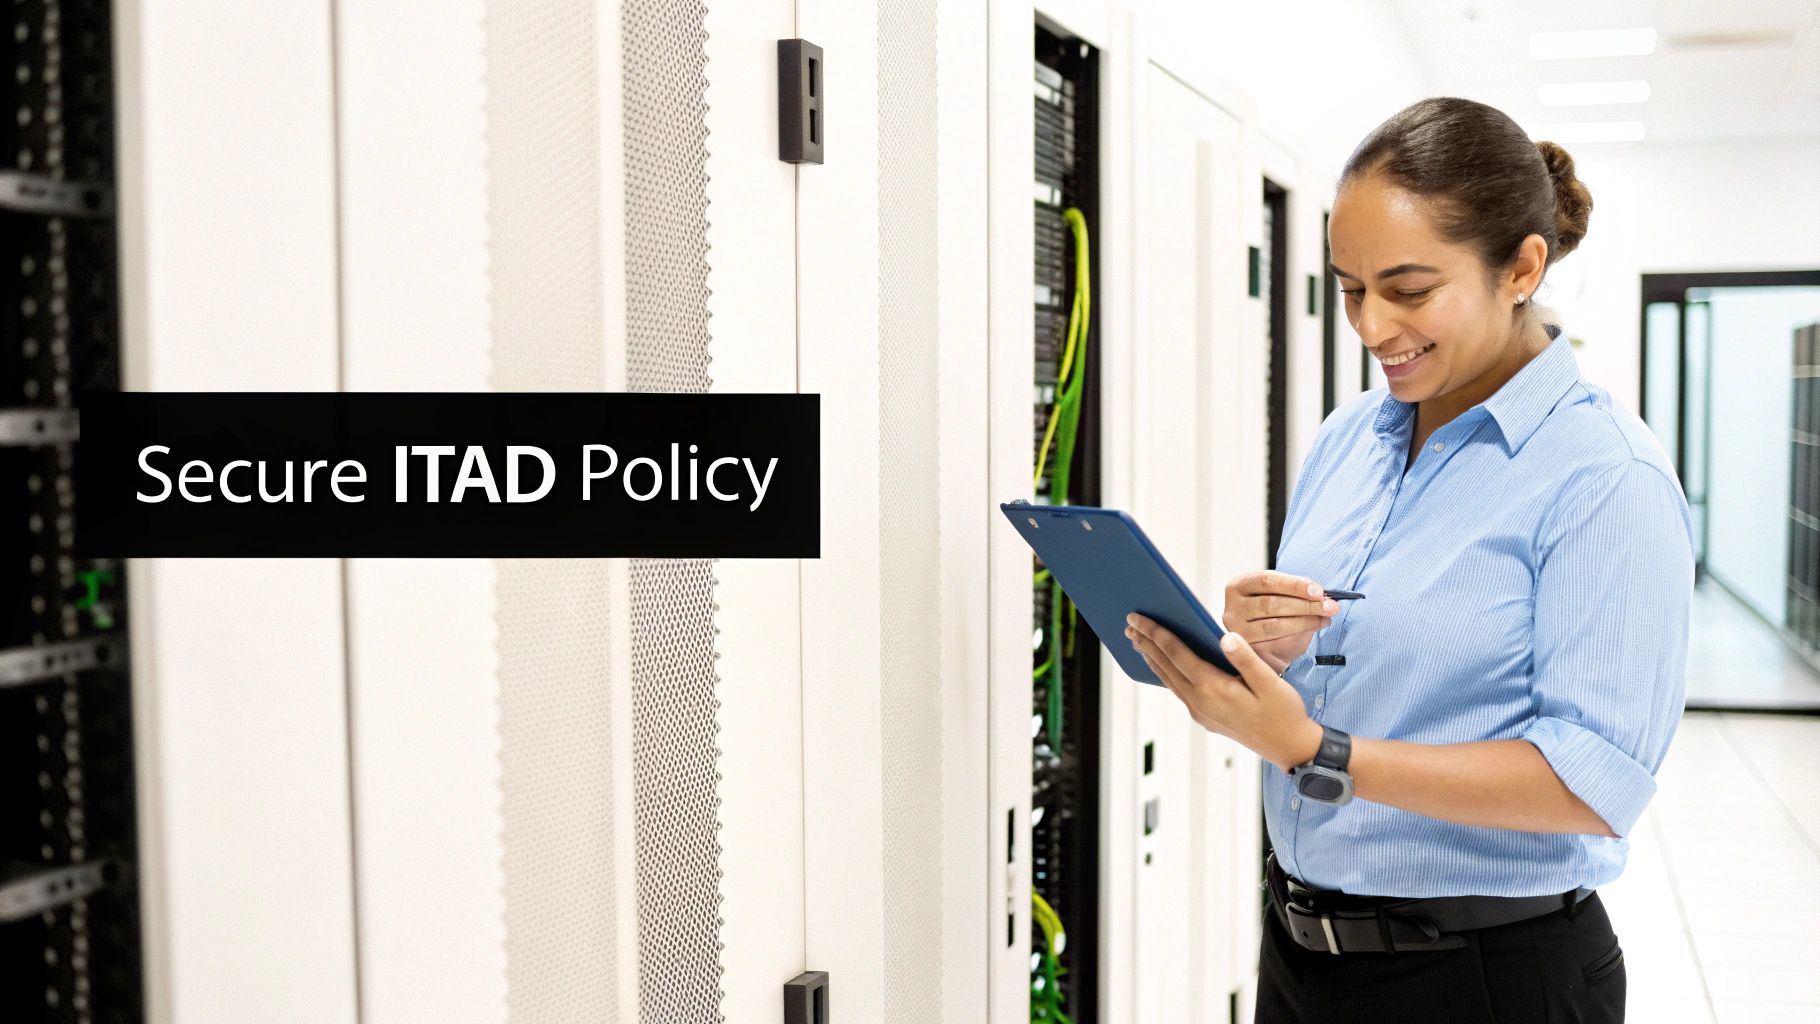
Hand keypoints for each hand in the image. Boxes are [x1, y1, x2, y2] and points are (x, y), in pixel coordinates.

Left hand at [1125, 611, 1322, 772]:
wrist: (1290, 748)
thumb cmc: (1284, 713)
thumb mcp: (1271, 682)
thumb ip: (1247, 659)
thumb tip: (1225, 637)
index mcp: (1213, 688)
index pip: (1176, 653)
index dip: (1156, 632)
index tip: (1138, 618)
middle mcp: (1200, 702)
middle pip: (1165, 665)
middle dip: (1145, 642)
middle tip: (1129, 623)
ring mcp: (1200, 712)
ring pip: (1168, 679)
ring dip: (1152, 658)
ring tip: (1138, 641)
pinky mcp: (1205, 717)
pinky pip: (1177, 689)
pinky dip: (1165, 673)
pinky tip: (1163, 665)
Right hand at [1221, 571, 1340, 673]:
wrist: (1266, 645)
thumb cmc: (1274, 614)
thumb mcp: (1281, 595)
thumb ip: (1296, 592)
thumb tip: (1323, 595)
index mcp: (1239, 585)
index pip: (1266, 581)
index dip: (1294, 585)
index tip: (1319, 591)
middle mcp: (1232, 608)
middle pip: (1270, 604)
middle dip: (1305, 605)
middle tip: (1331, 606)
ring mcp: (1237, 631)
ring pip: (1274, 624)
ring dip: (1305, 620)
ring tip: (1326, 617)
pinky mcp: (1247, 651)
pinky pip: (1275, 643)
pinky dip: (1300, 634)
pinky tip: (1316, 626)